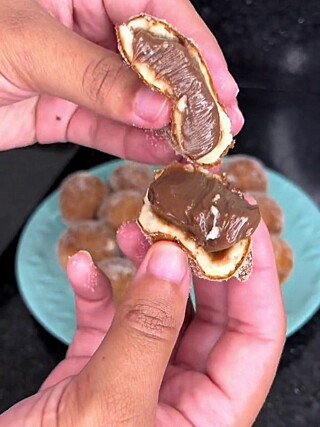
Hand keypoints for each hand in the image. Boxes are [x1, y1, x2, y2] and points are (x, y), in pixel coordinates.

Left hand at [0, 0, 242, 162]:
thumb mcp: (28, 45)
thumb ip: (95, 76)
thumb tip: (153, 104)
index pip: (156, 11)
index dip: (195, 49)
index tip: (221, 85)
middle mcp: (82, 25)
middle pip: (151, 60)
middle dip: (187, 94)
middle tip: (219, 121)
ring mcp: (75, 72)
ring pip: (132, 100)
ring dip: (165, 126)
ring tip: (198, 146)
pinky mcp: (63, 110)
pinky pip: (105, 127)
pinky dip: (132, 143)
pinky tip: (160, 153)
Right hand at [1, 222, 284, 425]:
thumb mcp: (112, 406)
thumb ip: (146, 331)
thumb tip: (172, 261)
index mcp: (209, 416)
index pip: (257, 335)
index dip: (257, 277)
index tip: (244, 228)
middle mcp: (181, 395)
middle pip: (208, 312)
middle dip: (197, 259)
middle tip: (188, 217)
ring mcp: (138, 378)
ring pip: (158, 308)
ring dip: (146, 266)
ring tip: (135, 231)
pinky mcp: (98, 370)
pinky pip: (107, 318)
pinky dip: (96, 289)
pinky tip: (83, 267)